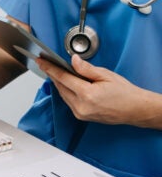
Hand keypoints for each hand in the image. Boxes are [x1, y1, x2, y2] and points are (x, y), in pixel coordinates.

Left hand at [37, 55, 160, 127]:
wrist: (135, 109)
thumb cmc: (124, 93)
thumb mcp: (106, 75)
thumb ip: (86, 68)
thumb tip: (72, 60)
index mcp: (87, 94)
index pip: (63, 78)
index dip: (50, 68)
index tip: (42, 61)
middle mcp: (81, 106)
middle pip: (60, 87)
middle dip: (53, 75)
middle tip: (47, 63)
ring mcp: (80, 113)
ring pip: (63, 95)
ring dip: (59, 83)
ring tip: (56, 71)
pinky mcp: (81, 116)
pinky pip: (68, 101)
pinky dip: (66, 91)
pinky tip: (67, 84)